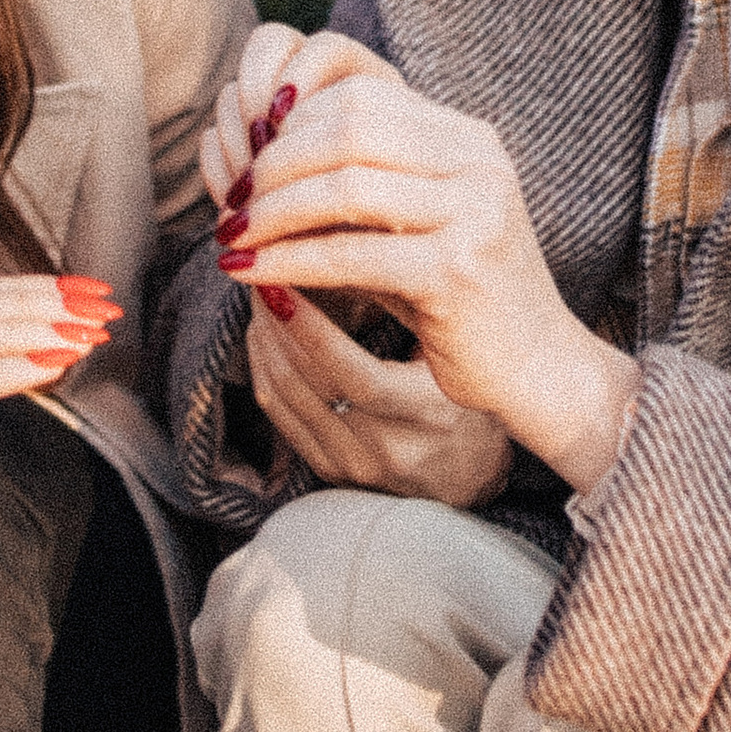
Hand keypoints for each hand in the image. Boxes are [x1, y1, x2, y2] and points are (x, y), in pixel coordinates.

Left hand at [203, 23, 639, 492]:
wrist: (538, 368)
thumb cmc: (457, 295)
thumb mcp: (411, 222)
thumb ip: (355, 181)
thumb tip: (254, 160)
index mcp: (468, 137)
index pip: (361, 93)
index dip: (291, 122)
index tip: (247, 161)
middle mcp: (478, 162)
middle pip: (346, 127)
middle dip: (274, 163)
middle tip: (231, 201)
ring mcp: (474, 213)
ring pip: (343, 185)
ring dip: (271, 212)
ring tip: (231, 237)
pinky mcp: (456, 272)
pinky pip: (349, 254)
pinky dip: (288, 261)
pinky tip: (251, 275)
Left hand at [244, 278, 513, 505]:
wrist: (469, 479)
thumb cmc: (471, 403)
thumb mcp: (458, 359)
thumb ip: (414, 316)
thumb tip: (352, 252)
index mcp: (429, 416)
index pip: (355, 376)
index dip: (309, 330)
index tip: (283, 281)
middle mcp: (389, 449)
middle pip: (309, 384)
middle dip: (276, 325)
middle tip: (260, 273)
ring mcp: (354, 466)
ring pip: (285, 400)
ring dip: (263, 344)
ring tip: (259, 297)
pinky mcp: (329, 473)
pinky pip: (280, 418)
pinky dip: (263, 372)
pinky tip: (262, 336)